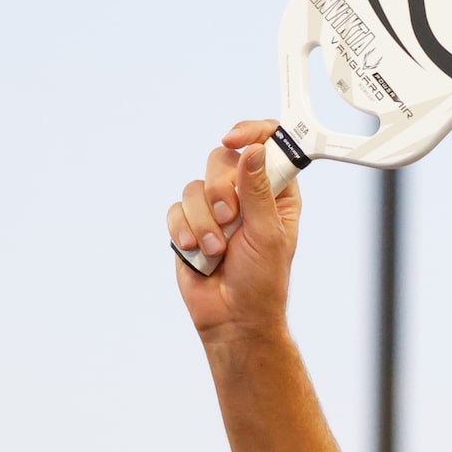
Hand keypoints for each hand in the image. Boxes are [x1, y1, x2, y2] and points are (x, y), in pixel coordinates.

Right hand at [169, 121, 303, 338]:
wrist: (233, 317)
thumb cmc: (261, 282)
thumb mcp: (268, 234)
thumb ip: (258, 191)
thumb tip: (254, 150)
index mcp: (275, 193)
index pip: (268, 145)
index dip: (253, 133)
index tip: (235, 140)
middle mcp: (244, 195)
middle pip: (221, 159)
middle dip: (221, 190)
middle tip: (230, 219)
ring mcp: (214, 208)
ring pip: (195, 186)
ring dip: (203, 221)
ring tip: (216, 250)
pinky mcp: (189, 223)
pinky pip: (176, 208)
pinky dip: (184, 230)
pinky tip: (196, 251)